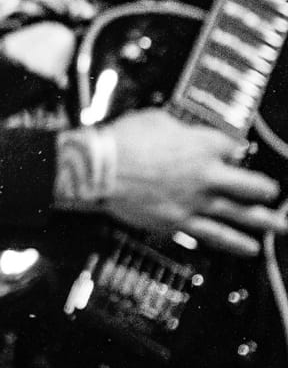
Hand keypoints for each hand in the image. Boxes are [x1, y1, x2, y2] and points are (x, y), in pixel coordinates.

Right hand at [102, 107, 285, 258]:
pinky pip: (214, 235)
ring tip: (280, 227)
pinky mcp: (178, 221)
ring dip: (265, 221)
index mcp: (204, 145)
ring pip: (240, 214)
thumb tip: (179, 126)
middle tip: (274, 194)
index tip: (234, 152)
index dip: (235, 150)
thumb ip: (177, 127)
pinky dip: (235, 242)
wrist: (98, 169)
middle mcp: (207, 175)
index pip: (233, 147)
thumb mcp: (157, 120)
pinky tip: (250, 248)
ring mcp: (195, 201)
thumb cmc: (122, 141)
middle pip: (251, 184)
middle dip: (265, 190)